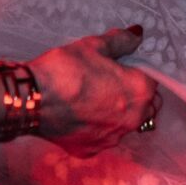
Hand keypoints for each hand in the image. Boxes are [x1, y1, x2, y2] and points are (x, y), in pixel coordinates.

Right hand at [28, 25, 159, 157]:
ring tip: (91, 99)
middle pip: (144, 107)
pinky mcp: (90, 150)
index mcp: (139, 92)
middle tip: (109, 82)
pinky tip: (78, 115)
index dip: (137, 72)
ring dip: (115, 114)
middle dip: (133, 96)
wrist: (33, 98)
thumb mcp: (94, 45)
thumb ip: (121, 41)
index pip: (151, 81)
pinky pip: (99, 137)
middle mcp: (132, 120)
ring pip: (123, 125)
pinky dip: (94, 127)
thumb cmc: (67, 69)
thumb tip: (137, 34)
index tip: (121, 67)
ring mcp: (111, 138)